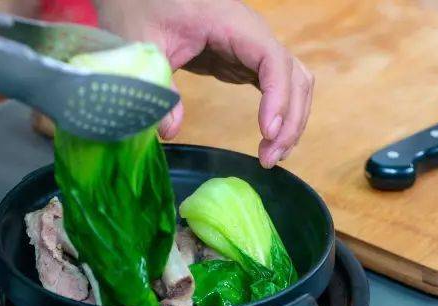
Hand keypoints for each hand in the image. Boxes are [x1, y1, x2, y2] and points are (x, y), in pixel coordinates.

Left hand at [94, 0, 313, 167]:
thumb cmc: (143, 9)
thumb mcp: (143, 43)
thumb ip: (158, 85)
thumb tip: (169, 132)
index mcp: (231, 23)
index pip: (271, 59)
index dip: (277, 96)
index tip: (267, 131)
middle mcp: (252, 34)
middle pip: (293, 75)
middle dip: (290, 119)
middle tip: (269, 159)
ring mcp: (252, 48)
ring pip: (293, 82)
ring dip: (292, 119)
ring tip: (272, 156)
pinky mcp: (245, 62)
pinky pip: (277, 86)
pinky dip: (281, 112)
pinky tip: (269, 139)